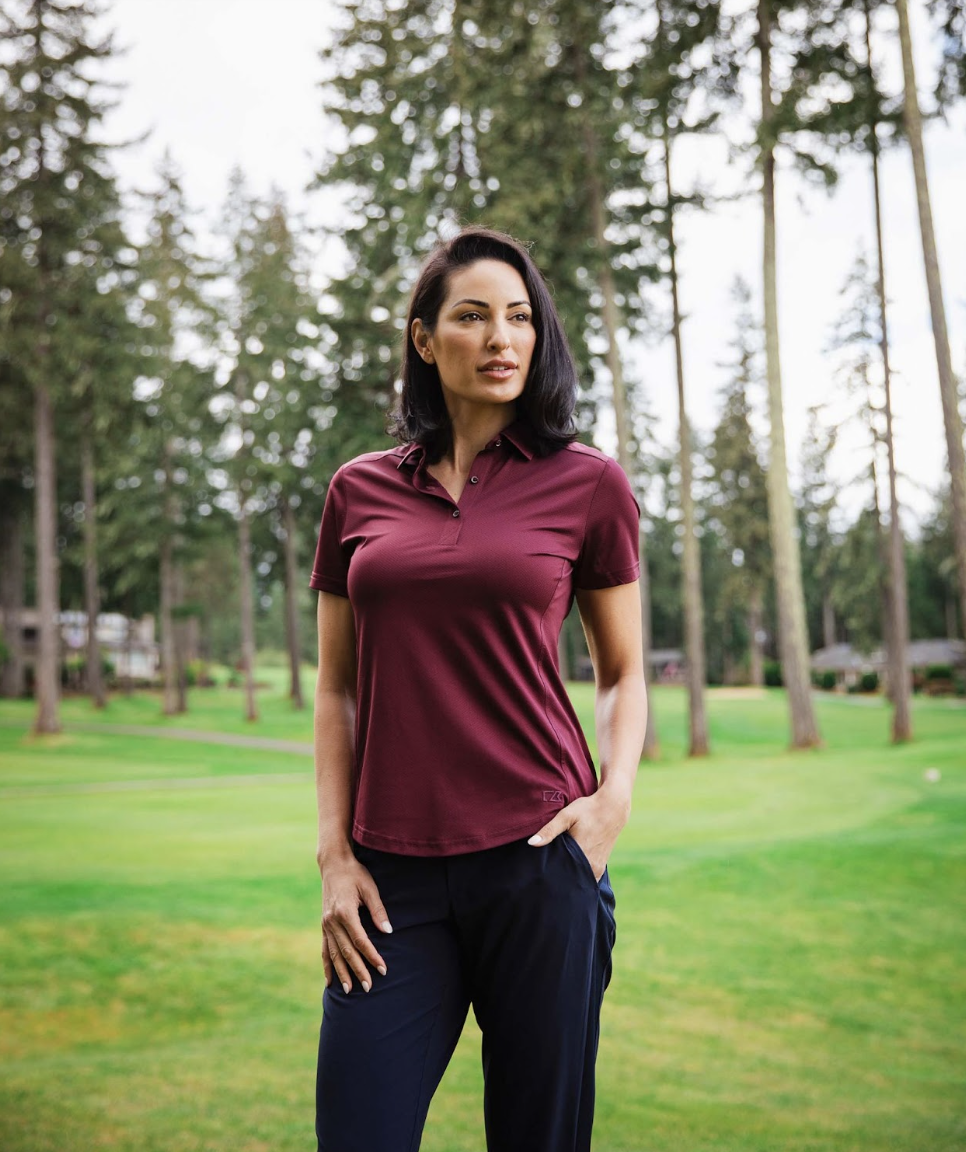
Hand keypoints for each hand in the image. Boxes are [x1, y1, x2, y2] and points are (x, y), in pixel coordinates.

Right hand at [319, 853, 392, 993]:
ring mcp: (325, 924)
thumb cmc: (355, 874)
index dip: (372, 956)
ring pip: (334, 954)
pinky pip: (324, 950)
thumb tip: (388, 932)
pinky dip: (327, 966)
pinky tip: (330, 981)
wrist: (334, 864)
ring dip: (342, 973)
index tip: (383, 969)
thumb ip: (378, 910)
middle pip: (347, 951)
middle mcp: (332, 921)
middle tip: (369, 987)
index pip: (360, 940)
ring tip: (350, 990)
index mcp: (345, 912)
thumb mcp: (370, 888)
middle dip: (358, 970)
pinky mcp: (323, 925)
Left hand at [527, 789, 629, 881]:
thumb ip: (549, 830)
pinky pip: (587, 877)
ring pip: (579, 879)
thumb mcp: (567, 815)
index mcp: (581, 854)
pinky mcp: (601, 867)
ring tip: (555, 876)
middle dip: (557, 880)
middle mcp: (591, 866)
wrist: (613, 808)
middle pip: (569, 880)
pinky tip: (568, 871)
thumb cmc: (588, 809)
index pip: (560, 875)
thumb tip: (532, 843)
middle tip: (544, 878)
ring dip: (568, 878)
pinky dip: (578, 875)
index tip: (539, 877)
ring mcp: (597, 868)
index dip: (549, 876)